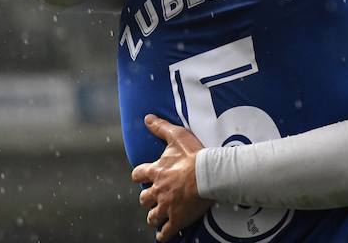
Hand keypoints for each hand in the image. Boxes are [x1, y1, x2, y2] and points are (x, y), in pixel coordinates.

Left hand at [132, 114, 213, 240]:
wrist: (208, 174)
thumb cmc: (194, 155)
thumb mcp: (177, 136)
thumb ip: (161, 127)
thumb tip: (147, 118)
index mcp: (156, 172)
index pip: (138, 175)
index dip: (140, 176)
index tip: (143, 176)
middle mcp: (157, 191)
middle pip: (144, 199)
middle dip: (148, 199)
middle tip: (156, 197)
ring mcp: (166, 206)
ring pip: (152, 217)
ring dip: (155, 216)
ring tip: (159, 216)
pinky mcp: (176, 219)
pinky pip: (165, 232)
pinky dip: (163, 234)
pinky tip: (164, 234)